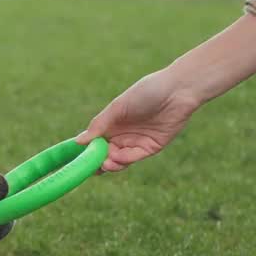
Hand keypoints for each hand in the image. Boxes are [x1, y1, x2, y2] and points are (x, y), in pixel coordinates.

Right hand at [76, 13, 255, 172]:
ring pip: (119, 159)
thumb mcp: (118, 107)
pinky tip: (116, 159)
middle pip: (105, 153)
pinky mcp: (151, 147)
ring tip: (104, 164)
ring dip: (110, 163)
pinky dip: (124, 160)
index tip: (77, 159)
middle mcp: (123, 133)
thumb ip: (99, 125)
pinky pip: (134, 157)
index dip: (86, 151)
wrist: (178, 90)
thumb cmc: (146, 92)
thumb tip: (78, 141)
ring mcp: (137, 141)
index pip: (95, 141)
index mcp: (112, 122)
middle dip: (97, 161)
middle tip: (92, 165)